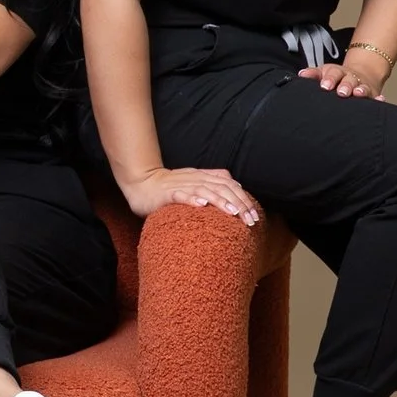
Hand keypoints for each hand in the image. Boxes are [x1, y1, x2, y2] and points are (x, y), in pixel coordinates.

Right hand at [119, 164, 260, 225]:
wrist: (141, 183)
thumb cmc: (169, 188)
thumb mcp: (195, 183)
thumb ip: (213, 183)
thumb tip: (236, 187)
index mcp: (203, 176)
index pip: (229, 185)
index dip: (244, 199)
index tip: (254, 216)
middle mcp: (195, 178)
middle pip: (221, 188)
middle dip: (238, 203)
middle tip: (249, 220)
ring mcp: (181, 185)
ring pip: (205, 190)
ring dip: (220, 201)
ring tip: (232, 212)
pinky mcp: (167, 193)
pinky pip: (181, 194)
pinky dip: (192, 199)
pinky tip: (201, 205)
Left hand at [300, 49, 388, 97]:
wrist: (360, 73)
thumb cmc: (336, 77)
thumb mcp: (324, 72)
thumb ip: (313, 74)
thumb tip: (301, 74)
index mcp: (337, 73)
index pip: (333, 73)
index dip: (329, 79)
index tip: (324, 86)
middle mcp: (350, 78)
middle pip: (348, 80)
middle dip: (345, 86)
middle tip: (341, 92)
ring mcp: (362, 86)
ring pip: (362, 87)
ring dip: (361, 90)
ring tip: (358, 94)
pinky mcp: (373, 94)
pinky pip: (376, 97)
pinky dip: (379, 99)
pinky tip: (380, 100)